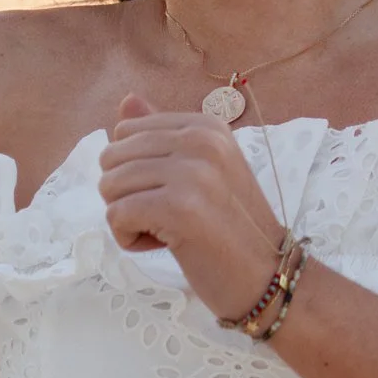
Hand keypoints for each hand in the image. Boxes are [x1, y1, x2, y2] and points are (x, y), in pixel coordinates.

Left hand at [96, 96, 288, 323]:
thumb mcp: (202, 171)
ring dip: (128, 218)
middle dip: (127, 194)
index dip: (137, 172)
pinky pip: (116, 215)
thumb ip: (163, 136)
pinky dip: (129, 239)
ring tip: (168, 230)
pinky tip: (165, 245)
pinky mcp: (179, 206)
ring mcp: (192, 172)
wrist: (268, 277)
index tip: (175, 195)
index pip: (127, 132)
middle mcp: (201, 140)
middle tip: (168, 217)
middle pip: (112, 157)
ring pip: (109, 186)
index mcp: (207, 126)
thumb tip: (126, 100)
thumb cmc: (232, 229)